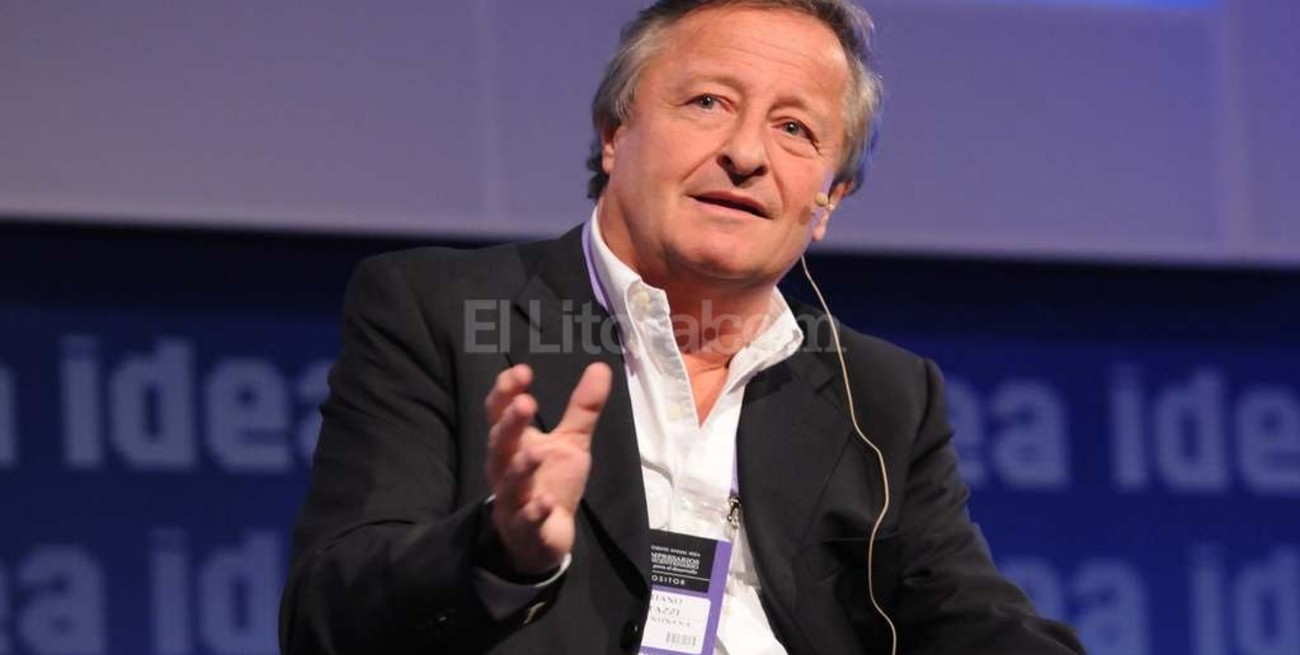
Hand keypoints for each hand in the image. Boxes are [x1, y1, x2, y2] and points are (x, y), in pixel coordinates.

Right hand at [484, 362, 611, 575]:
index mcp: (513, 443)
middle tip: (525, 403)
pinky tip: (545, 502)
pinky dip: (534, 511)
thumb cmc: (550, 481)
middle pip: (500, 443)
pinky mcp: (525, 529)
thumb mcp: (571, 442)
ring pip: (510, 482)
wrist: (542, 537)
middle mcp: (505, 468)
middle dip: (511, 424)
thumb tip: (601, 367)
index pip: (500, 413)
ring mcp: (513, 500)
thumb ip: (582, 408)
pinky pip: (526, 520)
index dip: (506, 392)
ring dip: (521, 467)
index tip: (522, 371)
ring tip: (536, 452)